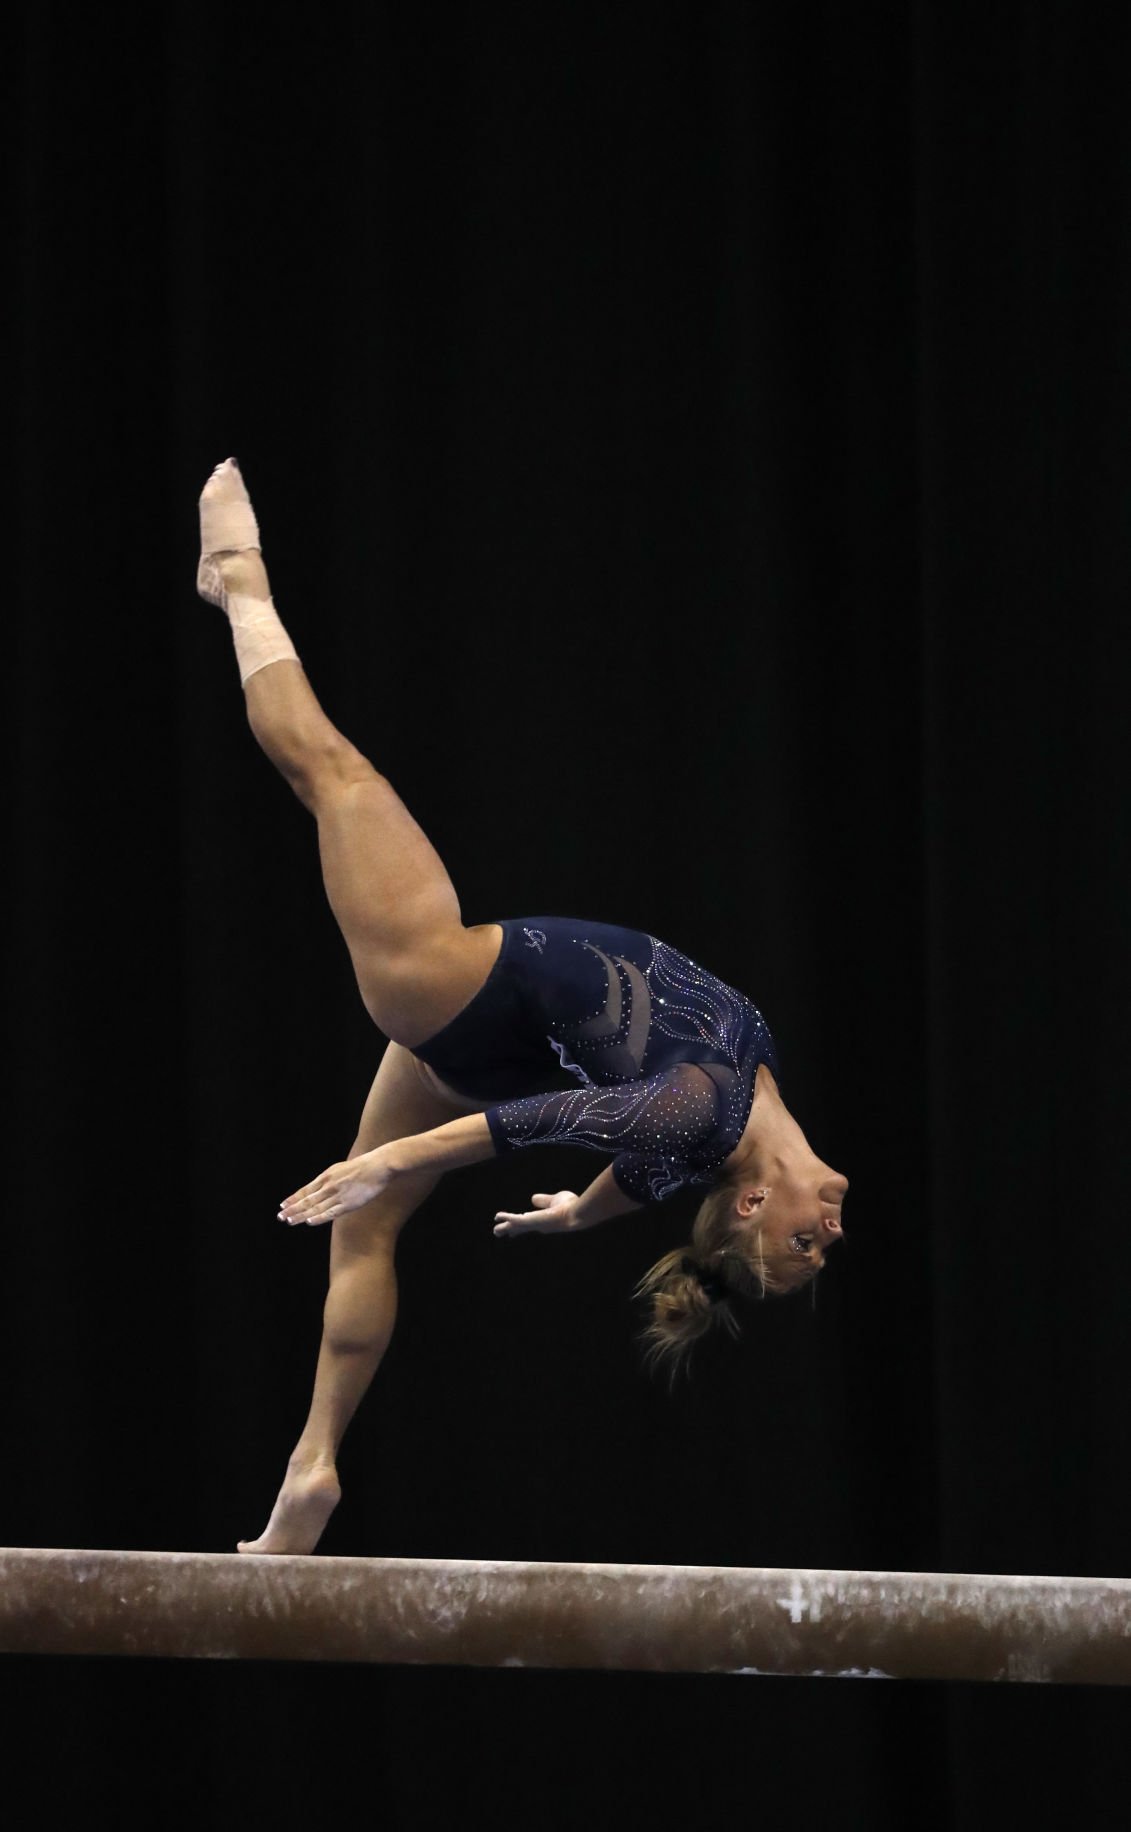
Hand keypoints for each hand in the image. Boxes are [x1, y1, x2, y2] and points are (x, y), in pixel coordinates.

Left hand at [278, 1147, 394, 1225]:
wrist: (378, 1166)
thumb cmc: (362, 1166)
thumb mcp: (340, 1168)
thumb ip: (330, 1178)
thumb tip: (320, 1186)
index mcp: (326, 1176)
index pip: (305, 1190)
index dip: (293, 1198)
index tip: (282, 1205)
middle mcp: (329, 1186)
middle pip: (306, 1200)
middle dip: (292, 1209)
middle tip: (280, 1216)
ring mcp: (337, 1195)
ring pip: (315, 1207)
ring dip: (301, 1215)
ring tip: (289, 1221)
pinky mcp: (348, 1203)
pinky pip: (330, 1213)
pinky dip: (318, 1217)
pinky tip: (309, 1222)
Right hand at [493, 1191, 580, 1237]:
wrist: (576, 1213)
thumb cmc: (570, 1207)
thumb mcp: (554, 1200)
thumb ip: (544, 1200)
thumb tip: (533, 1198)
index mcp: (544, 1221)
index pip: (529, 1225)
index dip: (520, 1227)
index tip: (514, 1231)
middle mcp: (537, 1225)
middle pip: (520, 1228)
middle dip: (510, 1230)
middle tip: (499, 1232)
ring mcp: (533, 1224)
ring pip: (515, 1226)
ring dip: (505, 1227)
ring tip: (495, 1231)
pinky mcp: (530, 1220)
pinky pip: (514, 1219)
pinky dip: (506, 1217)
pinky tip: (497, 1216)